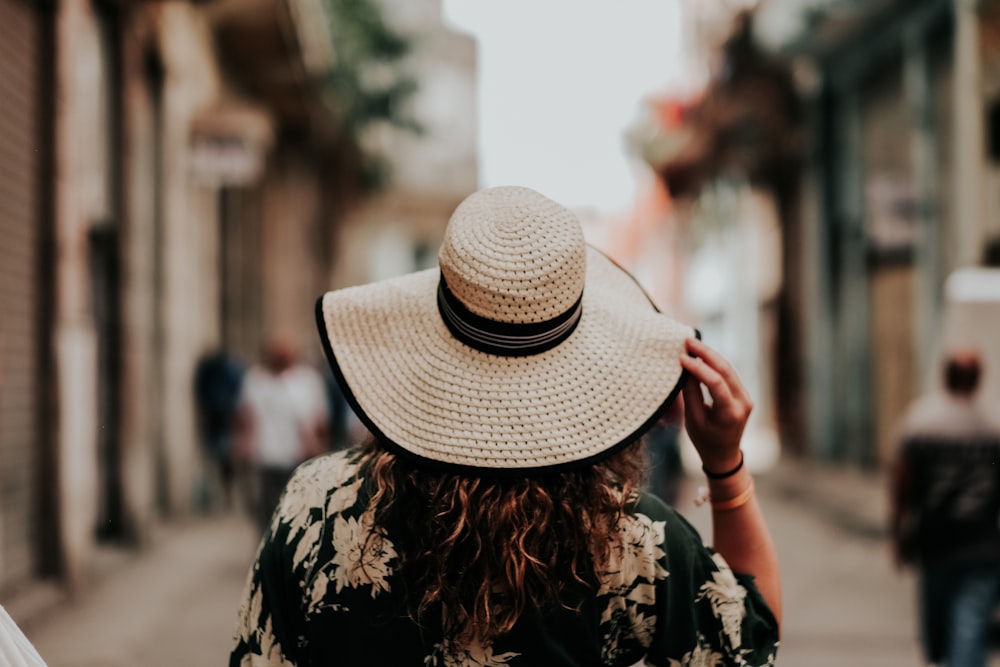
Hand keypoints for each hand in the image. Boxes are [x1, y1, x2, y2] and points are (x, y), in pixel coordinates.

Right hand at [678, 337, 752, 474]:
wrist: (724, 455)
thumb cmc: (704, 440)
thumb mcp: (693, 419)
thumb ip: (691, 393)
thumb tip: (686, 368)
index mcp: (730, 413)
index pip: (716, 383)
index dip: (698, 368)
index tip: (682, 358)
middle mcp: (743, 403)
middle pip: (726, 370)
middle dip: (706, 353)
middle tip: (689, 341)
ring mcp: (746, 397)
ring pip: (728, 369)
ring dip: (710, 355)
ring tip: (693, 344)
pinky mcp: (743, 394)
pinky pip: (729, 374)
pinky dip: (714, 364)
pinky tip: (701, 355)